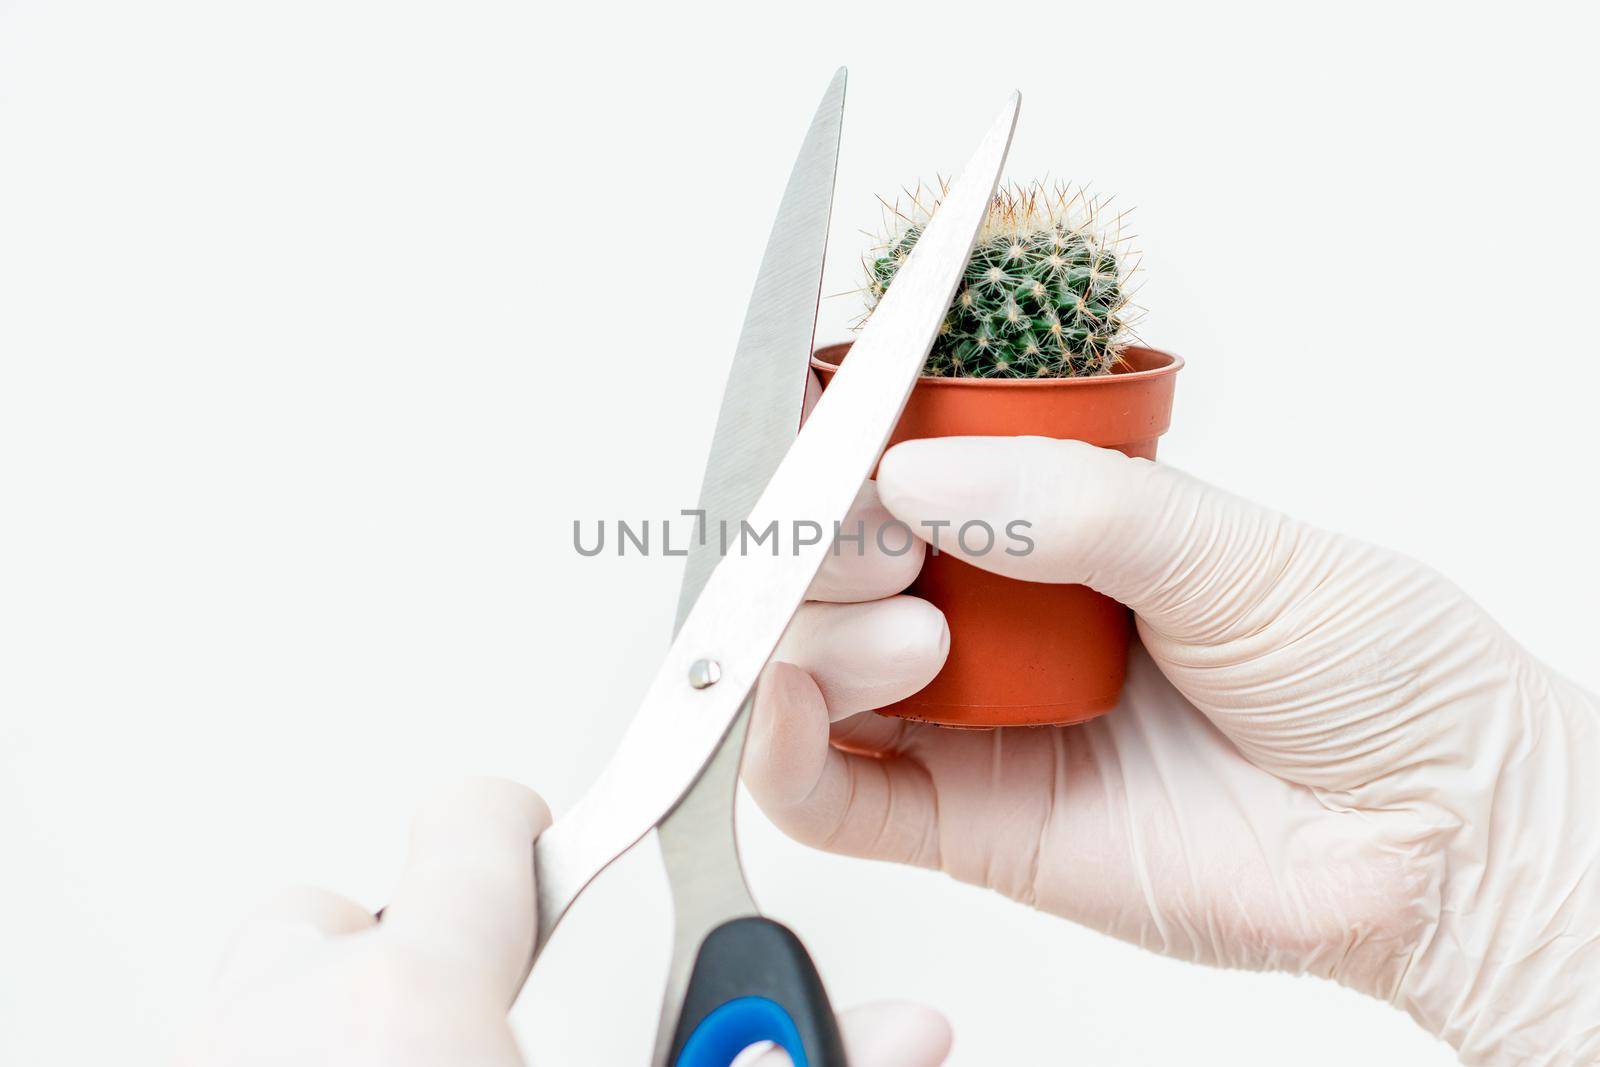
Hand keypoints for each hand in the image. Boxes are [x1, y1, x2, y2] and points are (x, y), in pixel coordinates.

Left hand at [180, 777, 951, 1066]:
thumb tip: (909, 1030)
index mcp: (415, 1003)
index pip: (472, 822)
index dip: (527, 830)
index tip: (559, 854)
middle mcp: (281, 1027)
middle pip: (345, 908)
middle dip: (420, 950)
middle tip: (480, 1019)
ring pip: (271, 989)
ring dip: (344, 1017)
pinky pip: (228, 1055)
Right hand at [744, 437, 1599, 1066]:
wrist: (1432, 834)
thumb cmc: (1368, 672)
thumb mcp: (1233, 548)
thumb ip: (1076, 506)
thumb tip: (921, 474)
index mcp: (1047, 518)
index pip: (898, 460)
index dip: (841, 441)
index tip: (828, 428)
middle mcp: (990, 613)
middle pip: (829, 563)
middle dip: (821, 539)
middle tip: (884, 536)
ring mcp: (968, 718)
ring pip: (805, 664)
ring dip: (816, 635)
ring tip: (920, 636)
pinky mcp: (961, 823)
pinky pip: (826, 797)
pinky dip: (776, 751)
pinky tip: (795, 706)